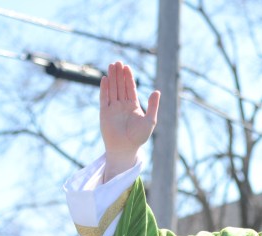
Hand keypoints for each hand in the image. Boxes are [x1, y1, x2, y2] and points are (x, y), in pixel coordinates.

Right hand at [100, 61, 159, 180]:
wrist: (126, 148)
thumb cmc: (139, 137)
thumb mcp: (150, 120)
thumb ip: (153, 106)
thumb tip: (157, 91)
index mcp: (133, 106)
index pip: (130, 88)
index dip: (129, 78)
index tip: (127, 67)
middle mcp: (122, 105)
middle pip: (121, 86)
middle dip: (120, 74)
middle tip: (118, 62)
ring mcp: (113, 108)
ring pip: (113, 89)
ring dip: (112, 78)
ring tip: (112, 65)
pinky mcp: (104, 113)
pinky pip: (104, 98)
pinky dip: (105, 89)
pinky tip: (105, 79)